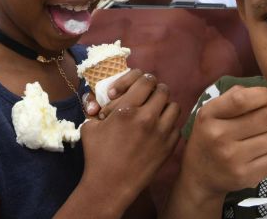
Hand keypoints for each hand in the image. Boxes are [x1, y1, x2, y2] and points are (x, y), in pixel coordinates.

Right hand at [78, 71, 180, 210]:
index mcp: (126, 109)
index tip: (135, 88)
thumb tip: (100, 100)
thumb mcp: (90, 127)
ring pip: (174, 106)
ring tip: (154, 112)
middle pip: (163, 90)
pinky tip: (158, 129)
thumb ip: (96, 108)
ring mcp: (161, 132)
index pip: (145, 80)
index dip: (140, 80)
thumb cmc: (96, 156)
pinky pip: (177, 125)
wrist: (110, 185)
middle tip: (146, 97)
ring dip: (164, 106)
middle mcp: (147, 118)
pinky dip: (169, 124)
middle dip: (153, 91)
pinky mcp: (169, 146)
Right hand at [179, 86, 266, 199]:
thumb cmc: (209, 137)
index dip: (263, 95)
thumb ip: (235, 96)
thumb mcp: (211, 112)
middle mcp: (218, 136)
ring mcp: (232, 158)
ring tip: (260, 137)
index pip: (242, 99)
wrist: (199, 176)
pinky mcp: (245, 176)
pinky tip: (258, 153)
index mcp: (209, 115)